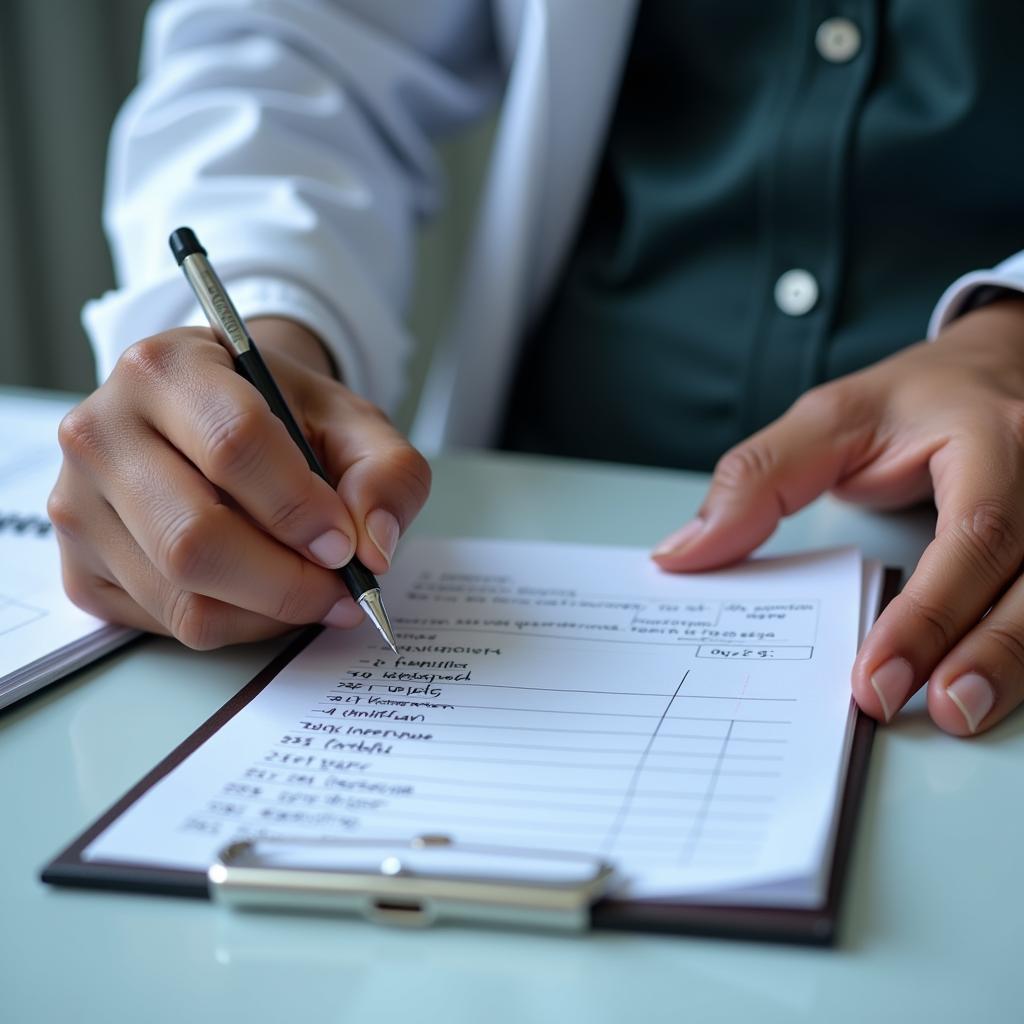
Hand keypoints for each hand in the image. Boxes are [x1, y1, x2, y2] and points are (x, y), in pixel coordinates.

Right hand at [49, 318, 429, 648]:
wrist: (219, 418)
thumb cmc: (283, 417)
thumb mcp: (352, 421)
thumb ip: (386, 472)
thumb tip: (374, 547)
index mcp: (165, 369)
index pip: (234, 446)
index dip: (301, 508)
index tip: (346, 542)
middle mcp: (100, 433)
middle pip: (194, 539)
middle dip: (287, 581)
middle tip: (340, 586)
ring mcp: (78, 506)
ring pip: (181, 597)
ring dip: (269, 612)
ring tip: (313, 590)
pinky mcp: (80, 569)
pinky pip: (167, 625)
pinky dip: (236, 625)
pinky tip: (263, 593)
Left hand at [651, 296, 1023, 736]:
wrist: (996, 373)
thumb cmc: (916, 402)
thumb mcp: (830, 420)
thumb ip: (759, 480)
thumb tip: (682, 555)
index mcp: (992, 438)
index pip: (973, 534)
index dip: (929, 613)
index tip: (874, 677)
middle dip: (985, 655)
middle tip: (932, 711)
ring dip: (1010, 666)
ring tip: (958, 713)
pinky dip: (1018, 648)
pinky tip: (985, 684)